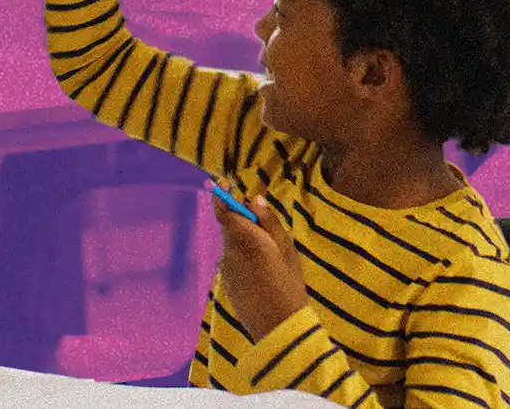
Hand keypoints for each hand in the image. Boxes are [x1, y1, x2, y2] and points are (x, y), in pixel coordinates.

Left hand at [212, 180, 308, 341]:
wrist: (278, 326)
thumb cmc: (288, 284)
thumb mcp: (287, 249)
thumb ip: (269, 222)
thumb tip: (255, 199)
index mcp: (244, 238)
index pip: (224, 210)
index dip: (222, 196)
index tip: (224, 183)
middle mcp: (229, 250)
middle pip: (230, 228)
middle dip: (243, 224)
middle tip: (267, 231)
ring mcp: (225, 269)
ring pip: (233, 246)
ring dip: (246, 244)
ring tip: (270, 260)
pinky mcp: (226, 283)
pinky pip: (234, 263)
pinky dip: (244, 261)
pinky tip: (263, 275)